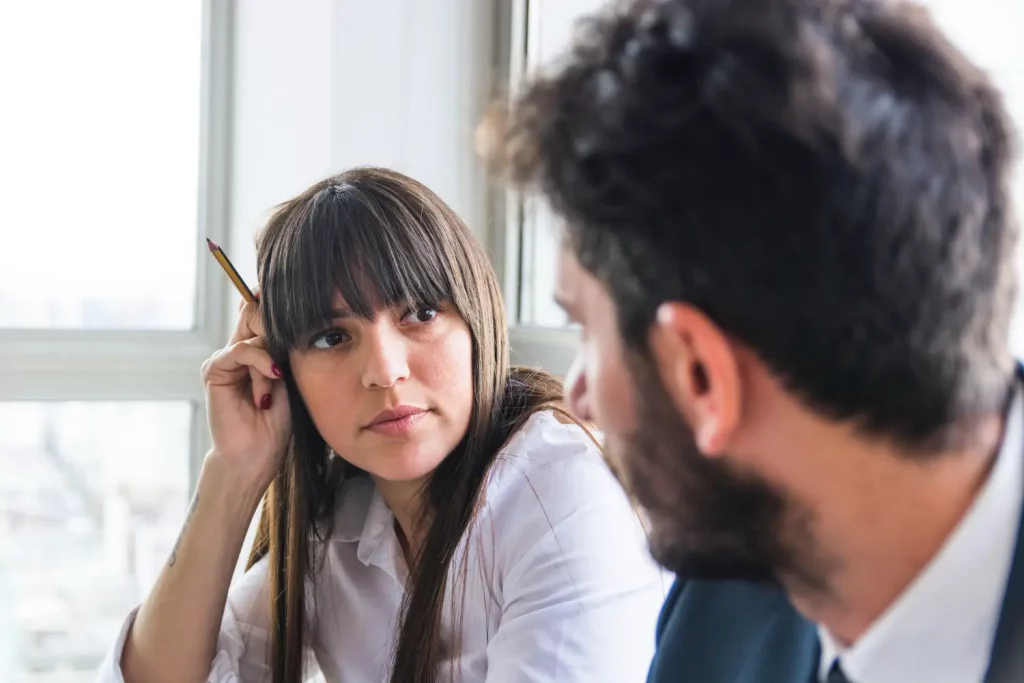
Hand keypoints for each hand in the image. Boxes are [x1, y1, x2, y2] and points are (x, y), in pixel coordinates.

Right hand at [201, 292, 290, 494]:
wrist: (259, 454)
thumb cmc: (278, 422)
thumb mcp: (290, 378)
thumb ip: (285, 350)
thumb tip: (290, 319)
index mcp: (258, 351)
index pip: (263, 313)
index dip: (279, 308)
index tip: (301, 309)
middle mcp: (240, 351)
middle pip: (255, 313)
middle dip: (277, 328)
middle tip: (289, 356)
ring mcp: (226, 359)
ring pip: (254, 332)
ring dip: (271, 359)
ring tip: (275, 386)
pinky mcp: (215, 370)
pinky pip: (241, 350)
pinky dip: (260, 362)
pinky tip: (272, 378)